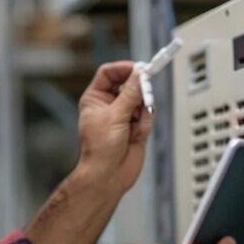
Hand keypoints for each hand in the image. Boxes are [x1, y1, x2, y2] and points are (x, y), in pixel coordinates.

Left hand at [76, 61, 152, 193]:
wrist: (109, 174)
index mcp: (96, 98)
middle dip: (137, 91)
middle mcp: (109, 104)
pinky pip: (148, 114)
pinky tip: (137, 134)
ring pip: (141, 99)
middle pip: (129, 84)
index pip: (109, 73)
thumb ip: (130, 93)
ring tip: (134, 125)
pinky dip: (145, 123)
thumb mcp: (115, 116)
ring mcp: (124, 114)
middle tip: (143, 95)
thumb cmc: (100, 149)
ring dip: (141, 110)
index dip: (123, 69)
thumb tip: (139, 74)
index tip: (138, 69)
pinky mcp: (136, 125)